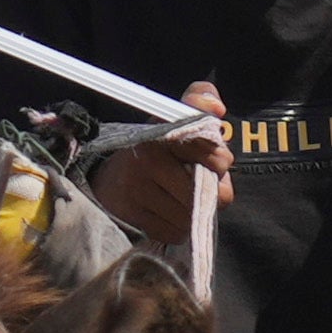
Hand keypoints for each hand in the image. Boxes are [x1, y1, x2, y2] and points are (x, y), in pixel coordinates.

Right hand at [84, 84, 228, 248]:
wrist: (110, 179)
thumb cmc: (154, 150)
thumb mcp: (174, 118)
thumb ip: (200, 100)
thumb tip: (217, 108)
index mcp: (163, 133)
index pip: (212, 154)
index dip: (221, 162)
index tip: (217, 163)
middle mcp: (148, 159)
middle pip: (203, 191)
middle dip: (211, 192)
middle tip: (203, 186)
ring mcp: (137, 189)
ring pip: (189, 215)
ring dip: (193, 212)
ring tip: (183, 199)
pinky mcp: (131, 215)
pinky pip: (174, 231)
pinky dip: (177, 227)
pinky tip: (169, 213)